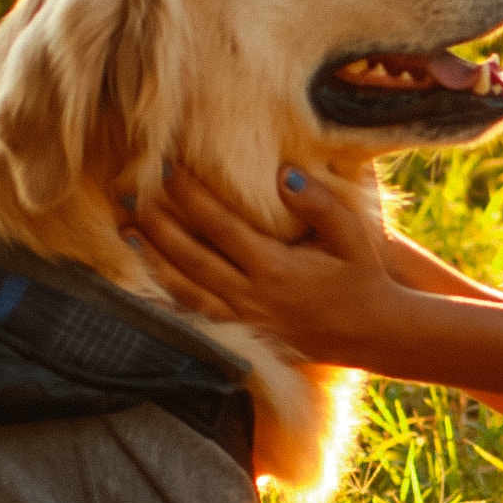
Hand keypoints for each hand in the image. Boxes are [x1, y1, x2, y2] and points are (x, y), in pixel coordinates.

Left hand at [127, 164, 400, 365]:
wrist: (375, 333)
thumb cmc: (363, 277)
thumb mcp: (353, 235)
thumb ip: (319, 203)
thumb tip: (283, 175)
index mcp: (276, 268)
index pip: (219, 226)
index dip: (189, 196)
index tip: (167, 168)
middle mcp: (252, 296)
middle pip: (190, 257)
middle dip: (156, 223)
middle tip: (130, 193)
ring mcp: (244, 319)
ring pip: (184, 287)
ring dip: (152, 258)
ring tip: (127, 230)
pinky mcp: (243, 333)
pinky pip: (194, 313)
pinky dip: (166, 293)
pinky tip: (149, 274)